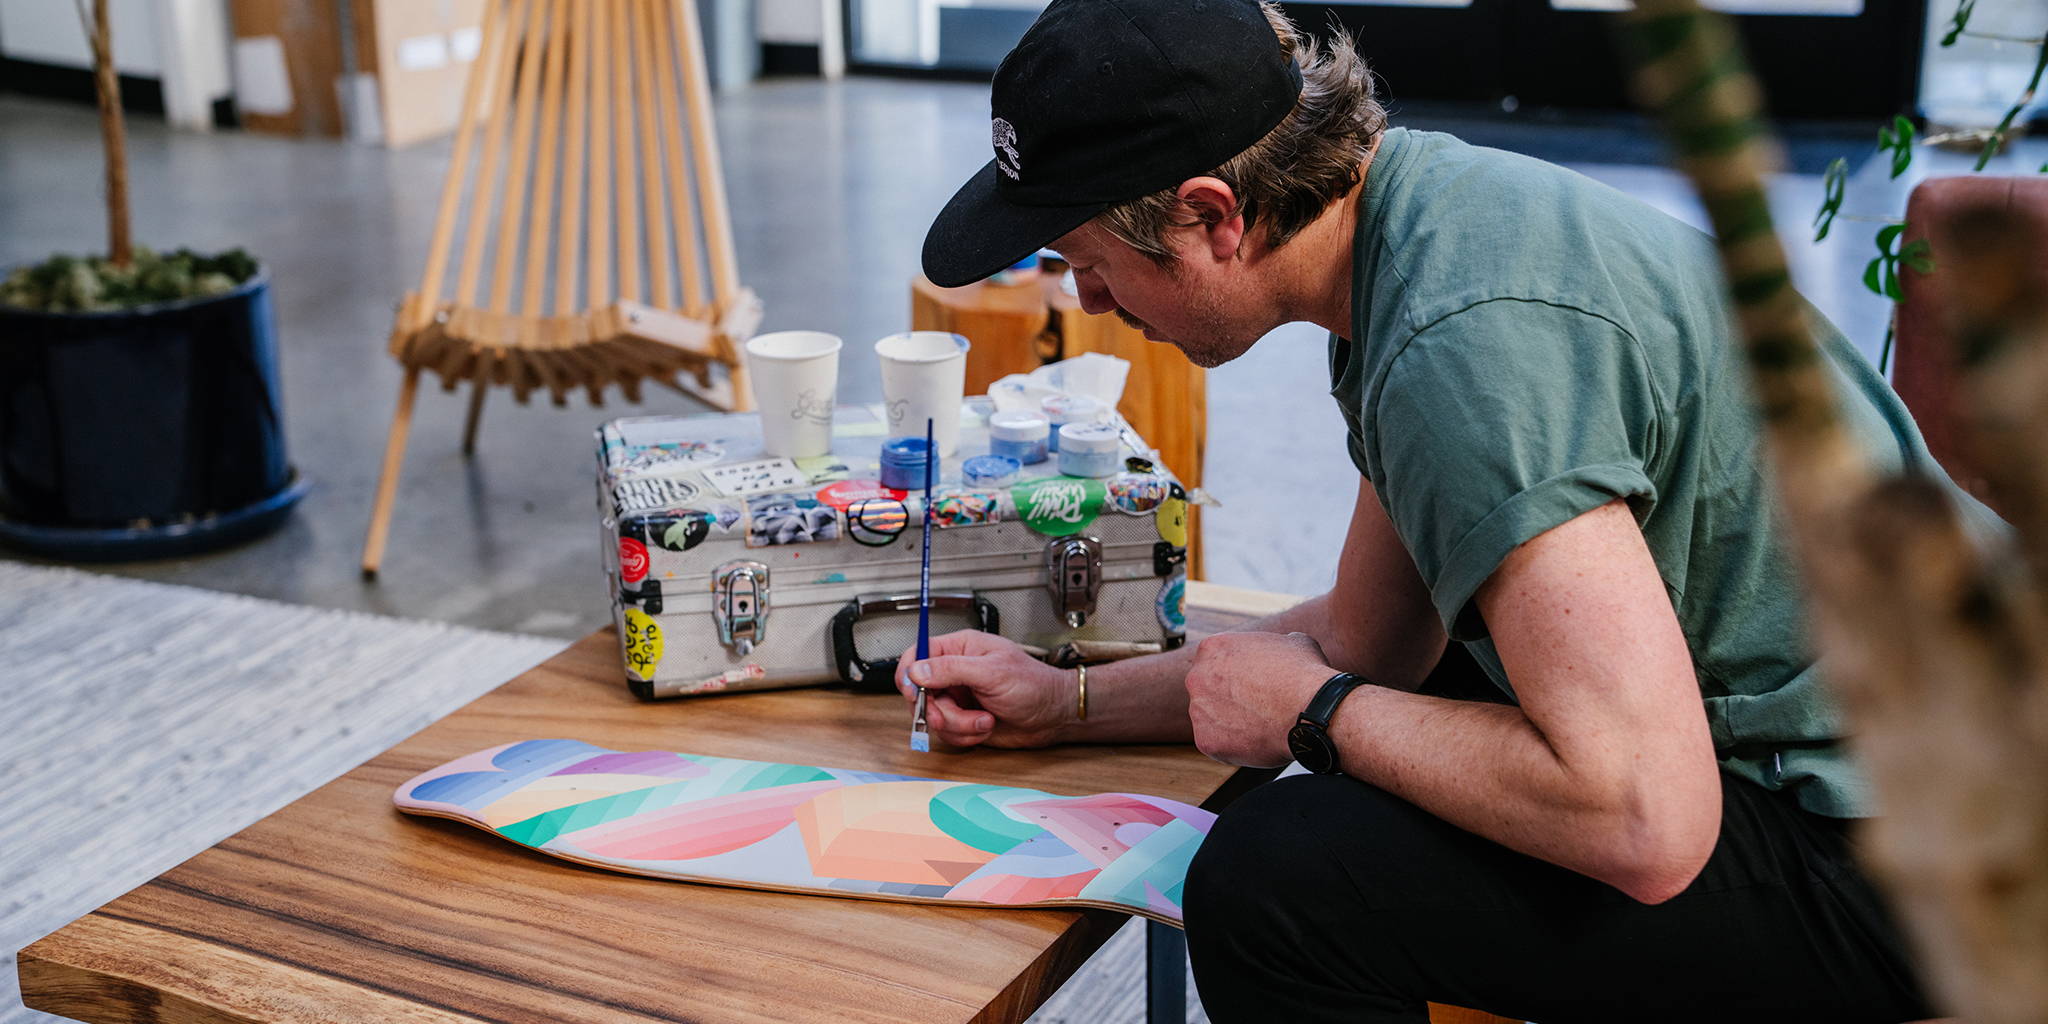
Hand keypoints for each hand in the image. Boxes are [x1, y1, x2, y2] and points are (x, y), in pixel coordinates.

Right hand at [896, 630, 1076, 748]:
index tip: (914, 693)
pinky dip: (965, 735)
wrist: (1053, 715)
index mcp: (959, 649)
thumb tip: (917, 670)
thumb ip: (951, 669)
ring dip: (958, 725)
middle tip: (954, 714)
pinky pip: (947, 733)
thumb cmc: (1033, 685)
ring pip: (933, 717)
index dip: (909, 675)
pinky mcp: (963, 719)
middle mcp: (955, 672)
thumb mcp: (991, 673)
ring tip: (984, 720)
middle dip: (939, 710)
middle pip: (919, 693)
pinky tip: (986, 727)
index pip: (917, 654)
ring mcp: (958, 697)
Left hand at [1185, 631, 1333, 766]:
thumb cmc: (1303, 675)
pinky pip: (1216, 743)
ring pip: (1210, 718)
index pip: (1215, 662)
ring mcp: (1199, 711)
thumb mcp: (1294, 641)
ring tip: (1260, 724)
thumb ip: (1273, 644)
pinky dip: (1233, 744)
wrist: (1310, 711)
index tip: (1251, 683)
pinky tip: (1256, 739)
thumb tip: (1281, 649)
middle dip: (1228, 697)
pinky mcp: (1205, 740)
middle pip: (1207, 689)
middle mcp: (1197, 677)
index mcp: (1213, 648)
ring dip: (1230, 721)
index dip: (1236, 673)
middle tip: (1255, 705)